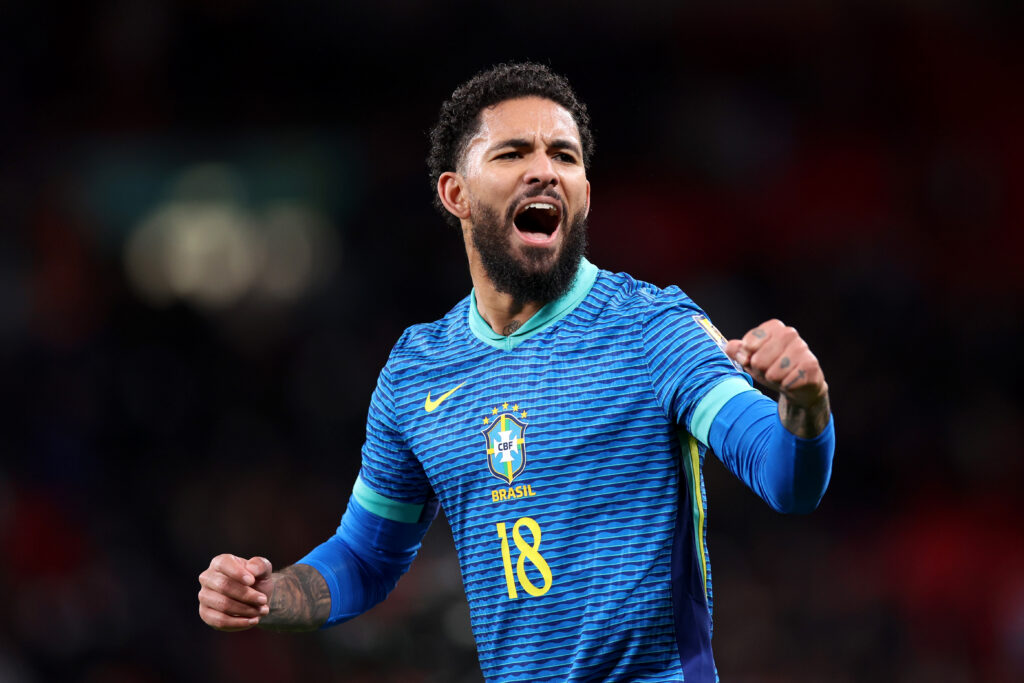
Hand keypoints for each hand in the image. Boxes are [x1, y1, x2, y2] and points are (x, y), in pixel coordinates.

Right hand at [198, 554, 273, 630]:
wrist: (255, 600)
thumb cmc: (256, 581)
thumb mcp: (263, 570)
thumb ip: (260, 565)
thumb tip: (251, 569)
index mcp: (219, 562)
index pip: (223, 564)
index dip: (237, 573)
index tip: (252, 581)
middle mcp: (207, 578)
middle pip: (223, 586)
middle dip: (246, 595)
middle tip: (263, 600)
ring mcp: (204, 596)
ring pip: (223, 605)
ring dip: (245, 610)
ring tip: (262, 611)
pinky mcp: (205, 614)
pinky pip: (220, 621)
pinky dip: (239, 622)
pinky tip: (253, 620)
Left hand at [725, 319, 829, 436]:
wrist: (798, 385)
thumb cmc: (772, 368)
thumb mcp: (751, 359)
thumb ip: (738, 352)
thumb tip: (729, 346)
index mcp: (774, 327)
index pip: (748, 344)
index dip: (748, 357)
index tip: (754, 358)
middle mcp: (789, 333)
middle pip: (759, 360)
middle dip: (761, 370)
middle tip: (770, 370)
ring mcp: (802, 348)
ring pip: (773, 373)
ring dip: (774, 380)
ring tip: (782, 376)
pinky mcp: (811, 365)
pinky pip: (787, 382)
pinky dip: (786, 386)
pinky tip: (792, 381)